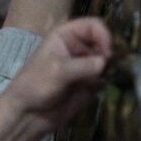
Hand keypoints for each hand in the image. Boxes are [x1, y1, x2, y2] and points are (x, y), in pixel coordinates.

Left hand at [0, 17, 111, 140]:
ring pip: (107, 60)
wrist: (29, 114)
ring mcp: (85, 65)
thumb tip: (106, 63)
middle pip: (103, 41)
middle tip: (112, 67)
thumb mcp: (58, 71)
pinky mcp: (90, 82)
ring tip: (111, 77)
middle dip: (110, 52)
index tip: (107, 53)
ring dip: (112, 67)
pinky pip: (106, 76)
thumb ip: (83, 66)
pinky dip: (109, 79)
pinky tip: (104, 87)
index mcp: (66, 35)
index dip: (103, 35)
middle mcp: (78, 47)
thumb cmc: (36, 85)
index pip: (93, 25)